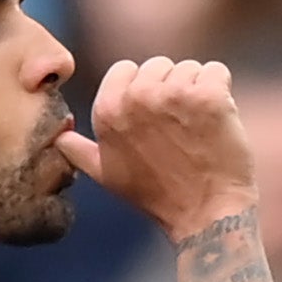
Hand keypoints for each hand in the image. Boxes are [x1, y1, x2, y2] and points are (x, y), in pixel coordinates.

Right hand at [56, 57, 253, 239]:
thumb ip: (79, 151)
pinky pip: (217, 71)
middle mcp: (136, 96)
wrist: (206, 215)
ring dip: (199, 94)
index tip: (155, 124)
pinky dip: (223, 93)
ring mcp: (173, 94)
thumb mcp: (107, 175)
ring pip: (190, 68)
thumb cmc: (158, 197)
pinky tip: (218, 123)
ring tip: (198, 132)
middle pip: (160, 66)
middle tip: (178, 133)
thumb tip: (59, 138)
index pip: (127, 69)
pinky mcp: (209, 96)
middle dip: (173, 91)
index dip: (145, 93)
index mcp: (107, 109)